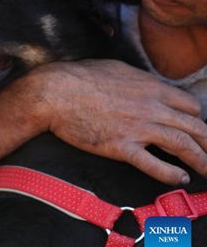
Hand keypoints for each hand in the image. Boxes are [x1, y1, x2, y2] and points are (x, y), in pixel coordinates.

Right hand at [34, 59, 205, 184]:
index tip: (196, 129)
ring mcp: (137, 128)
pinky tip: (181, 178)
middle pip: (194, 126)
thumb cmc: (79, 77)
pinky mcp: (121, 146)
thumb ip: (137, 80)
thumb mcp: (116, 69)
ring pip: (182, 145)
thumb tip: (146, 86)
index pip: (189, 106)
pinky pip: (153, 164)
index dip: (197, 119)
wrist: (54, 93)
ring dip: (201, 160)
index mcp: (150, 88)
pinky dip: (170, 173)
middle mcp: (151, 108)